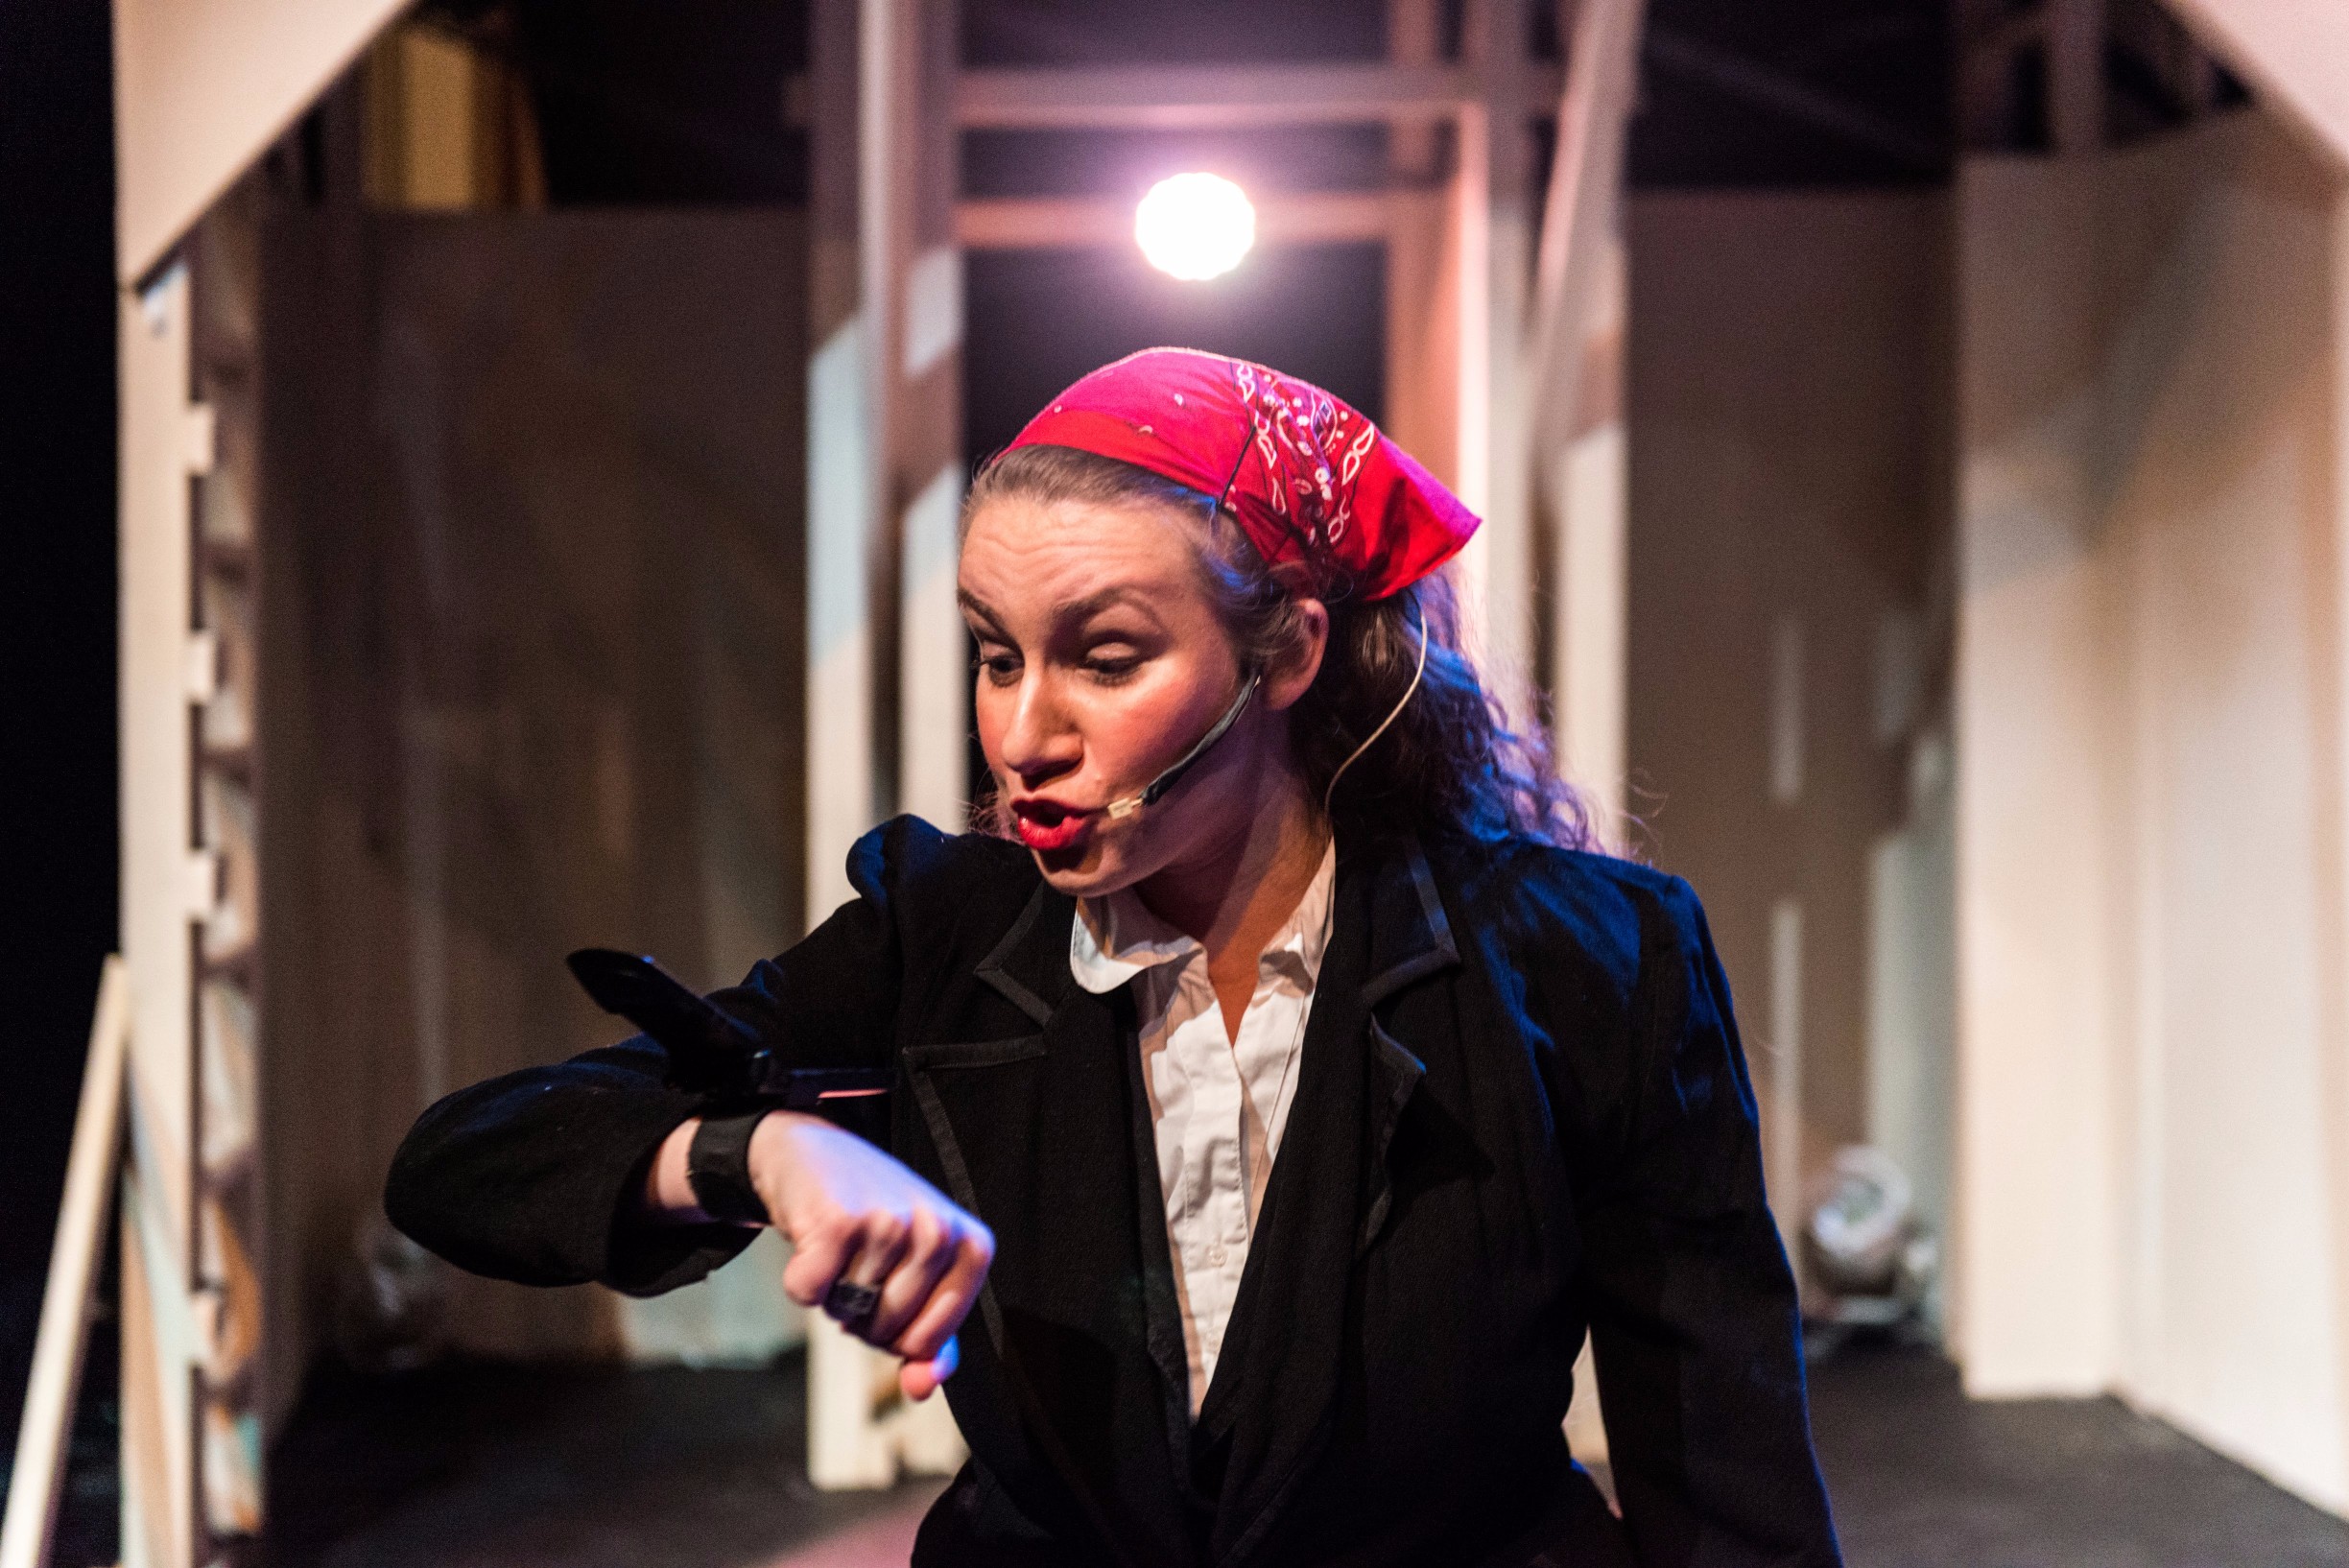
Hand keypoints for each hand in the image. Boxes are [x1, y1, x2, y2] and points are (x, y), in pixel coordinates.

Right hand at [748, 1111, 993, 1401]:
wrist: (815, 1154)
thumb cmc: (876, 1220)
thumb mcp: (920, 1274)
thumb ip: (931, 1339)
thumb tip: (921, 1388)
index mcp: (972, 1248)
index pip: (928, 1343)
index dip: (897, 1333)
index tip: (891, 1289)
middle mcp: (937, 1231)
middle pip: (887, 1335)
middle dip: (863, 1315)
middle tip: (861, 1263)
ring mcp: (890, 1224)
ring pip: (849, 1316)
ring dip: (833, 1295)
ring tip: (842, 1249)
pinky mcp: (840, 1221)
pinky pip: (809, 1295)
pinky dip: (801, 1281)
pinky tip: (812, 1241)